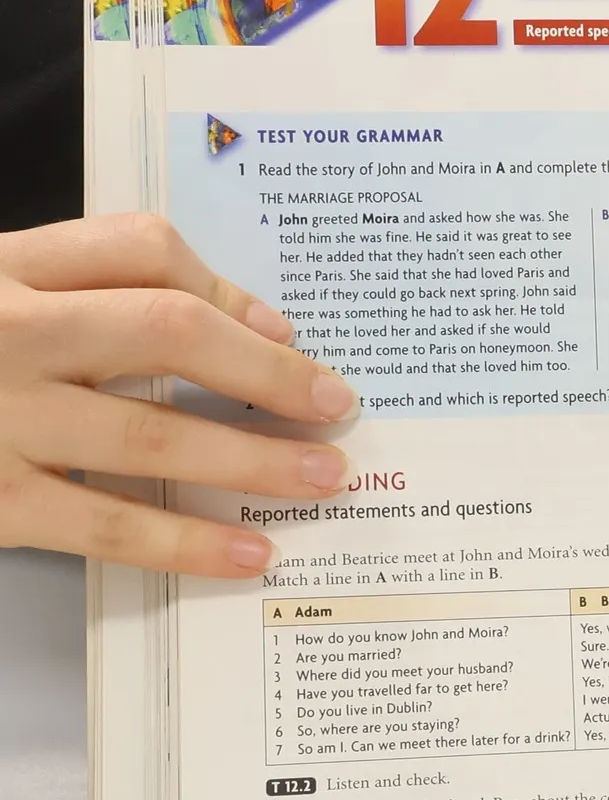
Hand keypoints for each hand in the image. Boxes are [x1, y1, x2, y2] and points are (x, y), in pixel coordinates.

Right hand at [0, 215, 357, 575]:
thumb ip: (80, 295)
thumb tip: (245, 324)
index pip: (136, 248)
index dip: (227, 287)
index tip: (286, 332)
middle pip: (164, 326)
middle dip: (266, 370)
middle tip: (337, 403)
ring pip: (150, 425)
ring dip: (253, 457)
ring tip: (324, 477)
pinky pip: (104, 519)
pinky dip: (187, 539)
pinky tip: (248, 551)